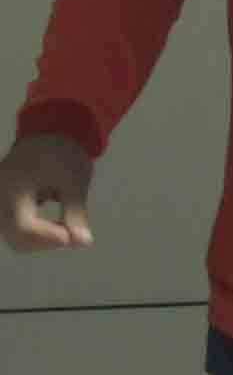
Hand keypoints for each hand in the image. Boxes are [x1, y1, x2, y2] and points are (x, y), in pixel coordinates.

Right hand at [0, 128, 94, 252]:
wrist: (50, 132)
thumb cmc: (63, 154)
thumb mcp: (74, 184)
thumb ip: (76, 214)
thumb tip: (82, 242)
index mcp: (14, 188)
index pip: (23, 227)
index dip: (48, 238)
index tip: (72, 238)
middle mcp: (0, 196)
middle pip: (15, 236)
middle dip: (45, 242)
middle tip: (71, 233)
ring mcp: (0, 199)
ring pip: (13, 235)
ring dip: (40, 239)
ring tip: (65, 227)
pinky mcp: (4, 201)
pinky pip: (14, 226)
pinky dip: (35, 231)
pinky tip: (55, 224)